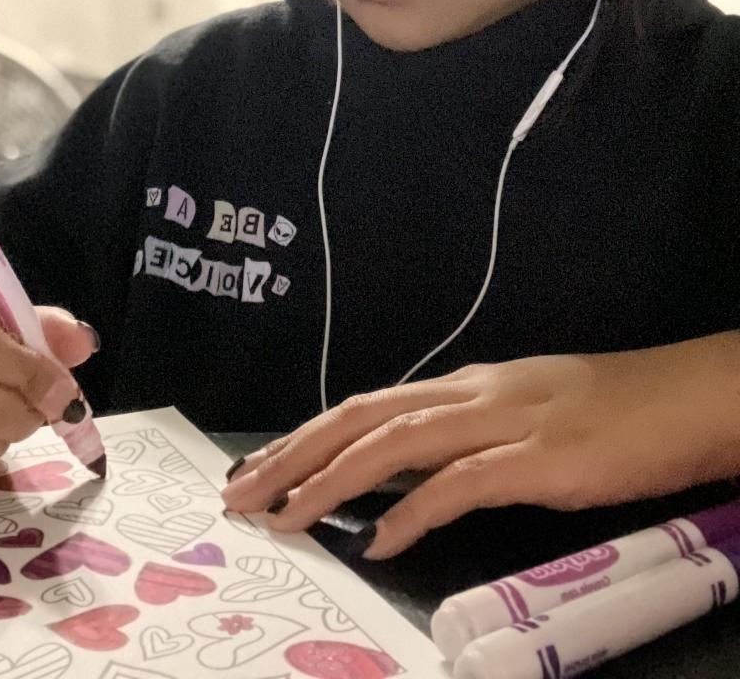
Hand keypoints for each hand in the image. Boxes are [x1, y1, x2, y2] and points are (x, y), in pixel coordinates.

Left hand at [221, 334, 739, 558]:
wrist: (682, 397)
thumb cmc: (610, 410)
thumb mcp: (524, 413)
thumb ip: (467, 436)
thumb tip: (409, 473)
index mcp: (464, 387)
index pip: (366, 407)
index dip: (307, 437)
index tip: (261, 469)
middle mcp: (471, 395)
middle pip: (362, 418)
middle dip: (295, 454)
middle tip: (243, 494)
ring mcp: (504, 422)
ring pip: (396, 444)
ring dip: (333, 481)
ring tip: (288, 516)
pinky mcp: (540, 458)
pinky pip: (462, 483)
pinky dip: (415, 509)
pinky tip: (382, 540)